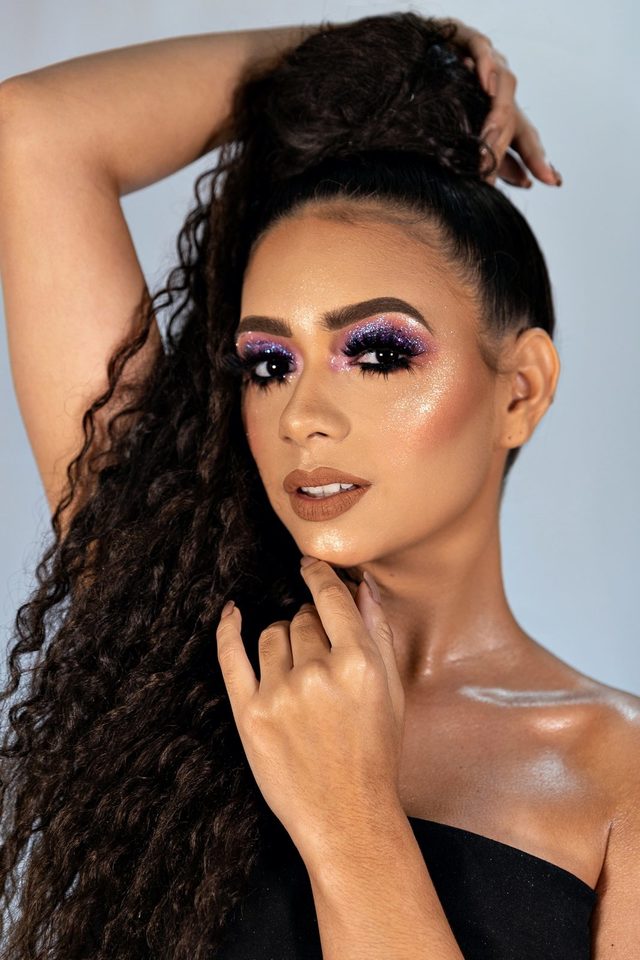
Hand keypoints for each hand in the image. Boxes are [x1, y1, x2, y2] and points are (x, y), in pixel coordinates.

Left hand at [215, 559, 405, 860]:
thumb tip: (363, 588)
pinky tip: (231, 613)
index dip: (319, 576)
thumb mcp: (391, 693)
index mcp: (358, 664)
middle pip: (302, 619)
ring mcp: (280, 693)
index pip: (331, 599)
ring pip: (272, 635)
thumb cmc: (375, 754)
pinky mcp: (250, 714)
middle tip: (320, 655)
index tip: (310, 565)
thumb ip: (379, 636)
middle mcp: (318, 673)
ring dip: (282, 639)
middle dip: (310, 626)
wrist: (347, 816)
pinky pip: (232, 657)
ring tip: (296, 667)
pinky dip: (229, 630)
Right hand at [443, 17, 561, 188]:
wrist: (410, 59)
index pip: (524, 139)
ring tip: (488, 136)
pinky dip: (486, 66)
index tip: (553, 180)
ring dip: (497, 115)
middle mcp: (499, 90)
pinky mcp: (467, 39)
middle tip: (488, 169)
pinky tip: (486, 84)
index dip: (538, 159)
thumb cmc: (436, 99)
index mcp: (500, 114)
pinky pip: (482, 49)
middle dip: (502, 146)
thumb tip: (524, 183)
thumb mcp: (462, 135)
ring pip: (504, 87)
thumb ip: (493, 160)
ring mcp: (486, 64)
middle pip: (513, 119)